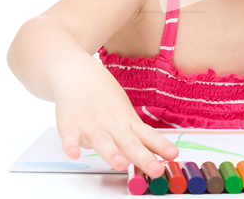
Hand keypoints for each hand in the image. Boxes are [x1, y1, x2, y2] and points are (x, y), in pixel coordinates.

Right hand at [54, 70, 178, 178]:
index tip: (174, 155)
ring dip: (111, 153)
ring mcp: (91, 124)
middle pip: (129, 143)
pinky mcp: (70, 123)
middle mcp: (112, 125)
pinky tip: (74, 154)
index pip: (147, 136)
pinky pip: (70, 136)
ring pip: (102, 141)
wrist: (80, 74)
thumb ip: (136, 136)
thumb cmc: (106, 99)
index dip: (160, 146)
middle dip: (143, 157)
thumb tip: (154, 155)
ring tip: (120, 164)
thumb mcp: (125, 115)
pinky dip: (71, 145)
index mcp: (127, 123)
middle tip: (156, 169)